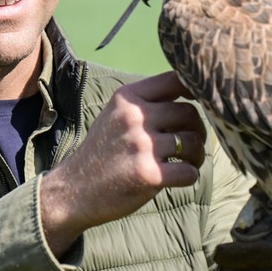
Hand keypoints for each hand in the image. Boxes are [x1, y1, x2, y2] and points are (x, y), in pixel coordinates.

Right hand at [40, 71, 206, 254]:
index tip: (197, 104)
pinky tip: (179, 178)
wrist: (74, 190)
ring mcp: (141, 146)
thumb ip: (146, 103)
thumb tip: (192, 94)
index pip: (174, 80)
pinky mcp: (148, 174)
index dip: (195, 89)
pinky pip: (189, 171)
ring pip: (192, 142)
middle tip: (191, 144)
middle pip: (188, 113)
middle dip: (197, 129)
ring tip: (188, 162)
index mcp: (127, 98)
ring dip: (197, 155)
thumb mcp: (115, 115)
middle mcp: (134, 117)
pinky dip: (190, 176)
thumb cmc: (102, 152)